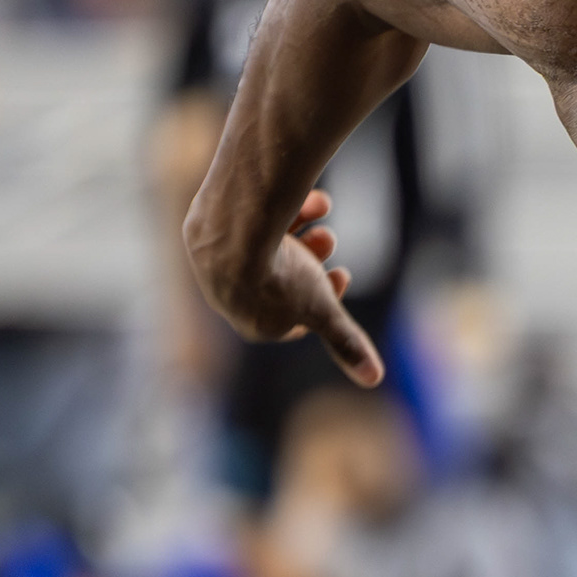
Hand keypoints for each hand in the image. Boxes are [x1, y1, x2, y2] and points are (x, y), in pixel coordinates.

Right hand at [193, 188, 383, 386]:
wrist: (237, 228)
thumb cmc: (281, 276)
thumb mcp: (323, 311)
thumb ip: (346, 342)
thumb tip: (374, 378)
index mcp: (251, 323)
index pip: (291, 317)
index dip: (321, 297)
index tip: (342, 275)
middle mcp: (226, 296)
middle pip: (279, 278)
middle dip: (312, 259)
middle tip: (330, 239)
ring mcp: (211, 262)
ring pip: (265, 246)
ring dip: (300, 230)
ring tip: (322, 209)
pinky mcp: (202, 229)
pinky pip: (246, 221)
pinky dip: (276, 210)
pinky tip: (305, 198)